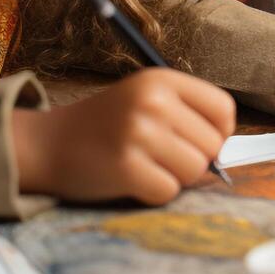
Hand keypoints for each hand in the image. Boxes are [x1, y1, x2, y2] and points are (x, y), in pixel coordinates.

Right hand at [10, 68, 235, 204]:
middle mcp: (153, 102)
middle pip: (212, 146)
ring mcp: (139, 134)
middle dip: (193, 159)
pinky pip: (169, 192)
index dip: (219, 133)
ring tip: (146, 166)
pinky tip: (132, 180)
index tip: (198, 141)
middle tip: (160, 157)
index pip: (223, 109)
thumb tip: (227, 152)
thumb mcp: (145, 100)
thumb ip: (186, 115)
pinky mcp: (126, 167)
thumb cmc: (105, 126)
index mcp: (161, 80)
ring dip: (175, 178)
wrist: (47, 144)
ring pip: (195, 171)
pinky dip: (154, 193)